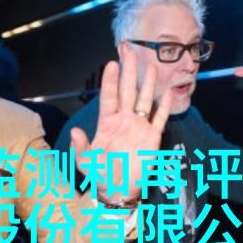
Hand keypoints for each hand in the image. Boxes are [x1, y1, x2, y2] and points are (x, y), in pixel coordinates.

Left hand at [71, 45, 173, 201]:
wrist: (118, 191)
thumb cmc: (100, 176)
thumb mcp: (85, 162)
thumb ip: (80, 147)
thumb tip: (75, 131)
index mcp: (107, 123)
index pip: (109, 97)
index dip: (110, 81)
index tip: (111, 63)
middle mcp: (124, 121)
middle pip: (127, 92)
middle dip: (129, 72)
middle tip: (130, 51)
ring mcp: (139, 127)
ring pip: (144, 100)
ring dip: (147, 84)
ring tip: (151, 64)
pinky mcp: (152, 138)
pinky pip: (159, 119)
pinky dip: (164, 106)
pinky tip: (167, 92)